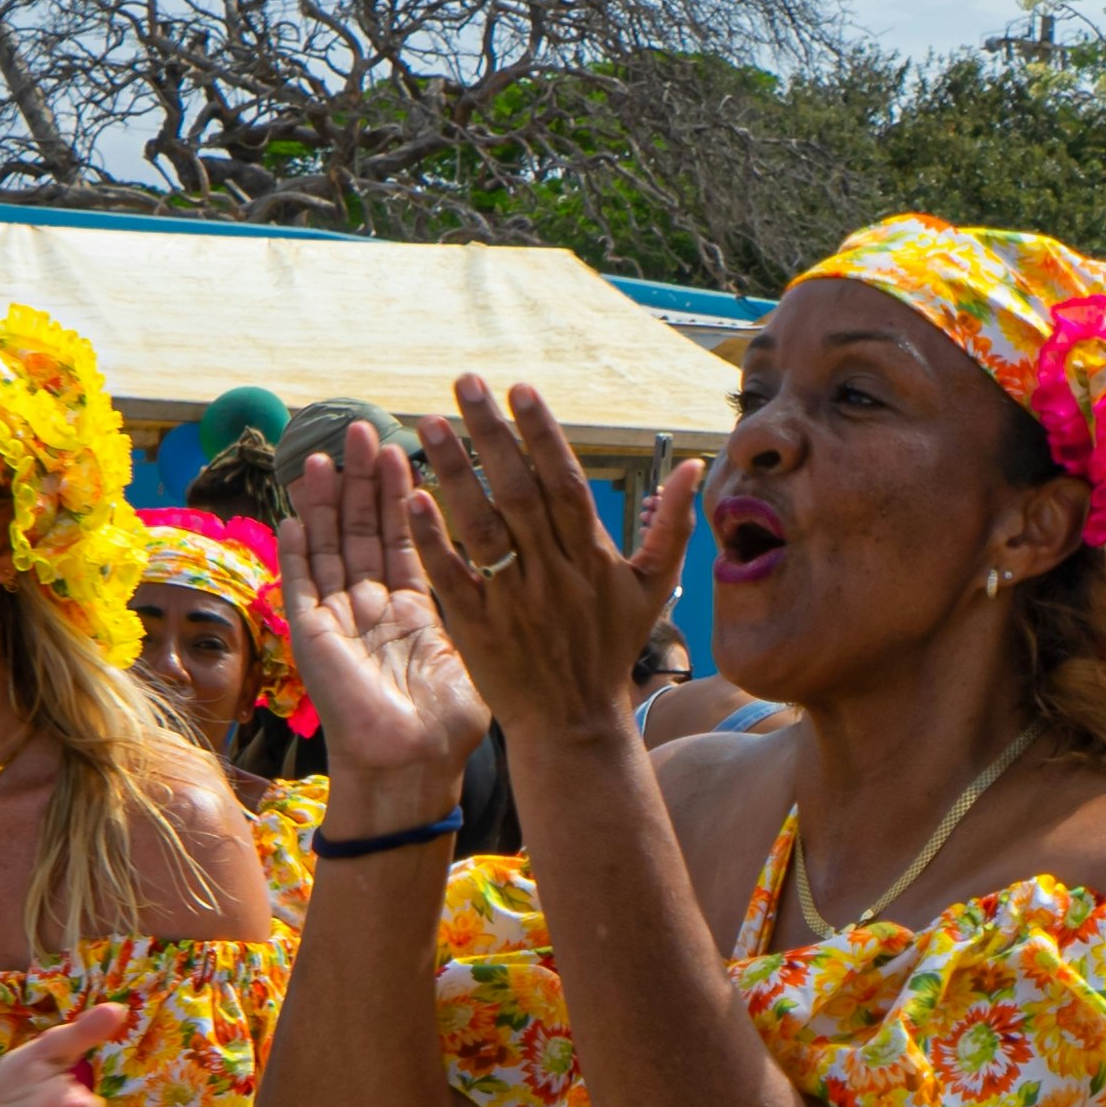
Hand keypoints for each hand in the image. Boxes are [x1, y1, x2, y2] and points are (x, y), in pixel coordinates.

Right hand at [278, 422, 497, 796]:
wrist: (415, 766)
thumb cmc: (448, 723)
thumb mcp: (469, 653)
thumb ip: (478, 611)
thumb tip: (517, 579)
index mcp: (411, 609)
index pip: (403, 539)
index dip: (401, 496)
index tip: (405, 450)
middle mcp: (371, 607)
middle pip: (362, 532)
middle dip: (361, 482)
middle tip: (363, 431)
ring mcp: (339, 619)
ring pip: (329, 548)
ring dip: (325, 502)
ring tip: (326, 456)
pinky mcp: (313, 637)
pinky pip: (304, 585)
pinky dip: (299, 548)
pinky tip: (297, 512)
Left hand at [421, 378, 699, 741]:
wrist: (575, 723)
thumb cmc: (610, 650)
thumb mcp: (653, 589)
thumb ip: (673, 525)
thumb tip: (693, 466)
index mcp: (593, 559)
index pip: (566, 484)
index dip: (543, 434)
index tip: (520, 389)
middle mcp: (554, 575)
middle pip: (520, 493)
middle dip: (493, 434)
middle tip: (465, 382)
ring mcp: (514, 601)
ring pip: (483, 527)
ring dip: (455, 472)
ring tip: (431, 423)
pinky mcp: (477, 628)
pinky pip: (452, 576)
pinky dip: (433, 538)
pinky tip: (411, 496)